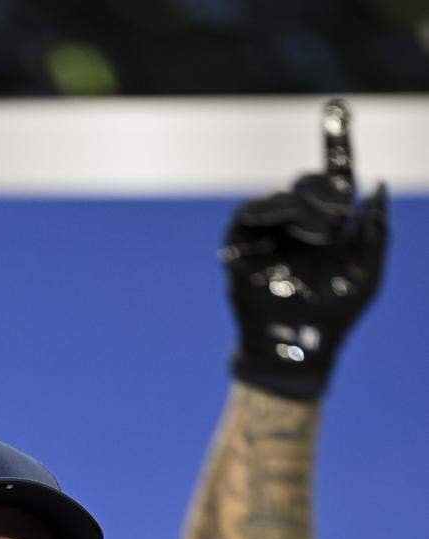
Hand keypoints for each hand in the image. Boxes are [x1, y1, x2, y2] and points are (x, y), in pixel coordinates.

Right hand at [222, 98, 387, 399]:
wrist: (299, 352)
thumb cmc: (337, 319)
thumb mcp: (369, 274)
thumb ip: (377, 232)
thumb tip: (376, 186)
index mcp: (328, 227)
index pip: (333, 176)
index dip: (336, 143)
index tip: (338, 108)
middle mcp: (297, 227)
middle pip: (305, 183)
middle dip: (324, 189)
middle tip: (340, 211)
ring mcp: (268, 238)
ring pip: (277, 196)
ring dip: (300, 203)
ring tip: (322, 226)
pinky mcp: (240, 251)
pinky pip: (246, 215)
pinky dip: (266, 210)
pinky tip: (285, 221)